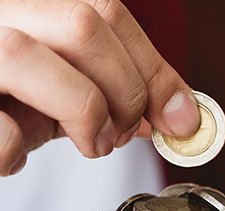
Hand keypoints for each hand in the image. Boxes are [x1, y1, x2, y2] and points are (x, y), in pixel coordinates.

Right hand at [0, 0, 199, 175]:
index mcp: (27, 5)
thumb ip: (109, 90)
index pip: (103, 10)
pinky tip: (13, 155)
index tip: (182, 117)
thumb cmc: (1, 104)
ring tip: (90, 145)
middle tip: (124, 134)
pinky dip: (16, 149)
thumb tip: (175, 113)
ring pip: (27, 55)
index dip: (154, 67)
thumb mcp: (56, 89)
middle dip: (125, 89)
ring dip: (81, 112)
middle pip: (80, 23)